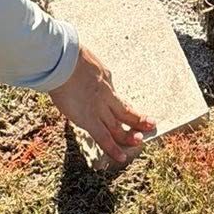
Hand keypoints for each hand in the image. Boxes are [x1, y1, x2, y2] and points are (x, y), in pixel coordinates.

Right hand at [48, 47, 154, 163]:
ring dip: (128, 134)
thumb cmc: (65, 55)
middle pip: (124, 110)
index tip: (126, 108)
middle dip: (137, 118)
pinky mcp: (89, 119)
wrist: (63, 60)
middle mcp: (105, 94)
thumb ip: (83, 67)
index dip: (121, 103)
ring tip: (139, 140)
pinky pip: (103, 138)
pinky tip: (120, 157)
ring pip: (117, 125)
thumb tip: (76, 66)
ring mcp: (99, 108)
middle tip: (149, 123)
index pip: (114, 95)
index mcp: (104, 77)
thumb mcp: (81, 58)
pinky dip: (112, 149)